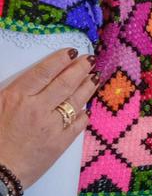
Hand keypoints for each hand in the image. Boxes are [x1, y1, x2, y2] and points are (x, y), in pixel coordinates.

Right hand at [0, 49, 97, 187]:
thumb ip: (11, 93)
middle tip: (91, 60)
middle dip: (80, 69)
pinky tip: (87, 109)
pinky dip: (84, 114)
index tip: (73, 52)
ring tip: (96, 77)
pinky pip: (78, 124)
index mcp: (16, 97)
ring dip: (88, 87)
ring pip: (75, 100)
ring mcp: (51, 125)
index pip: (44, 72)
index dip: (60, 60)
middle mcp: (36, 108)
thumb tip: (25, 84)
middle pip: (65, 82)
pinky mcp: (60, 143)